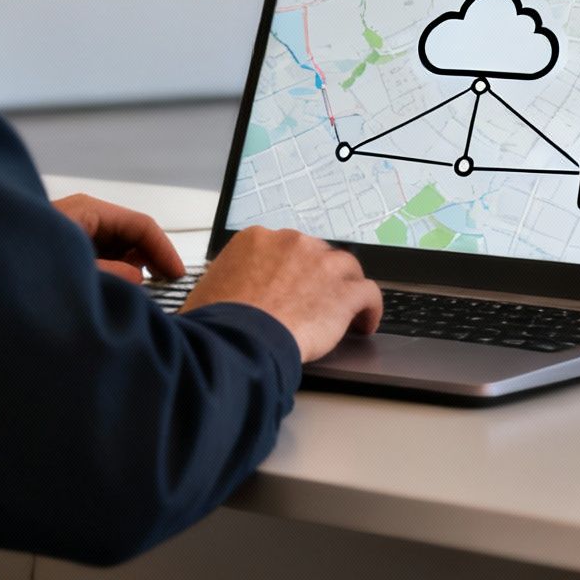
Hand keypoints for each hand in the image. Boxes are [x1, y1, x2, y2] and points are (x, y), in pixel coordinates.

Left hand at [53, 194, 186, 284]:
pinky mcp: (70, 247)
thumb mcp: (74, 270)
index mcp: (89, 211)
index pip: (141, 225)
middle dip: (150, 259)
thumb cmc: (23, 262)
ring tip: (142, 292)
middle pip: (131, 234)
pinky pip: (104, 255)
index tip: (177, 275)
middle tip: (166, 287)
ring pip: (119, 246)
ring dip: (132, 267)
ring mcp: (77, 230)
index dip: (164, 250)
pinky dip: (117, 270)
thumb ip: (112, 274)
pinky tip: (121, 288)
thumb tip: (138, 278)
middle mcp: (86, 215)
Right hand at [184, 227, 381, 362]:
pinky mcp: (345, 291)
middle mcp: (293, 243)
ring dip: (346, 288)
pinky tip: (364, 324)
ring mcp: (323, 264)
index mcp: (258, 239)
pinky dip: (370, 309)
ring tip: (345, 312)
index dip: (292, 269)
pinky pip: (370, 294)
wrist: (239, 339)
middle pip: (317, 255)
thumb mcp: (208, 289)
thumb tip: (219, 295)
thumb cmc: (218, 321)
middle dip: (318, 277)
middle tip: (314, 301)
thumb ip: (225, 281)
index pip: (285, 248)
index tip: (292, 285)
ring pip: (347, 269)